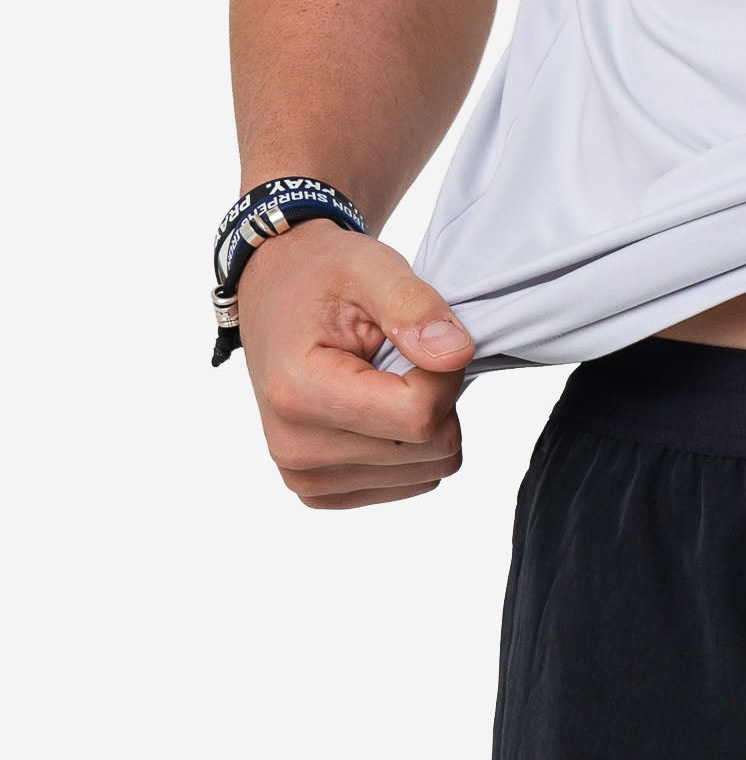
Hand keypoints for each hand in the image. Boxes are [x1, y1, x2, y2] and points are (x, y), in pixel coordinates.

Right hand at [236, 220, 474, 509]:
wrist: (275, 295)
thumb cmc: (318, 280)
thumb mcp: (368, 266)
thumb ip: (414, 306)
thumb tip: (456, 354)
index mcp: (297, 392)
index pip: (420, 416)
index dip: (443, 374)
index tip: (420, 339)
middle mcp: (297, 449)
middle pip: (431, 448)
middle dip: (435, 398)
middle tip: (397, 358)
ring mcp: (308, 479)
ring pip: (430, 470)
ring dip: (425, 423)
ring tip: (380, 380)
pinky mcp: (323, 493)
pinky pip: (414, 482)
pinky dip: (411, 446)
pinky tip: (375, 410)